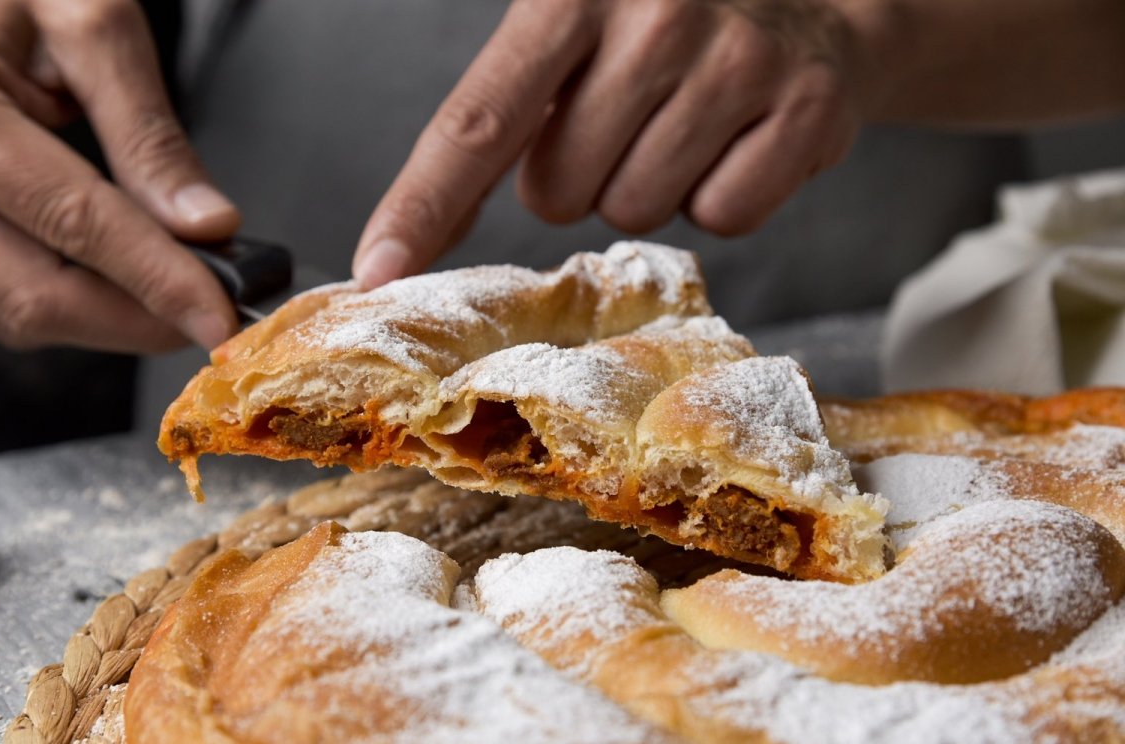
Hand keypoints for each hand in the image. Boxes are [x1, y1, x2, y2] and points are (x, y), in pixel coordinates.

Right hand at [0, 0, 241, 351]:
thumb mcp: (87, 23)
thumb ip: (147, 132)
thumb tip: (204, 224)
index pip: (75, 224)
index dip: (159, 282)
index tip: (220, 318)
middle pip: (35, 296)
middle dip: (137, 321)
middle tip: (210, 316)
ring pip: (9, 314)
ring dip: (103, 320)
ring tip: (168, 291)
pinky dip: (62, 305)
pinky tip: (111, 282)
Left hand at [354, 0, 888, 287]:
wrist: (815, 4)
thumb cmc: (664, 27)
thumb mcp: (575, 28)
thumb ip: (505, 110)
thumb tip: (408, 236)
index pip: (480, 119)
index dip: (424, 203)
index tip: (378, 267)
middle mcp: (658, 12)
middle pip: (560, 192)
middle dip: (579, 175)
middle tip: (624, 118)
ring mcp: (739, 57)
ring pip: (637, 210)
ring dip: (646, 184)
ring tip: (684, 119)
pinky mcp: (807, 107)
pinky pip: (723, 217)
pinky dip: (720, 196)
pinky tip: (737, 138)